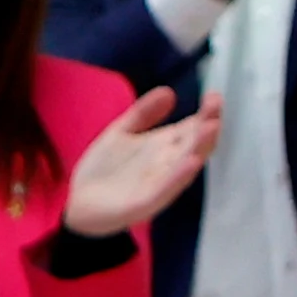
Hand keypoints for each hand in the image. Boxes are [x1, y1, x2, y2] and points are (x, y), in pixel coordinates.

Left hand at [65, 85, 221, 238]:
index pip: (193, 126)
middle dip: (208, 125)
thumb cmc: (105, 169)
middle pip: (195, 141)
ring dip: (200, 146)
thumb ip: (143, 113)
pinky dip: (179, 176)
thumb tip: (168, 91)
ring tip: (212, 127)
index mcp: (165, 145)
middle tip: (216, 106)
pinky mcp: (147, 202)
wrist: (79, 206)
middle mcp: (168, 162)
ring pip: (187, 164)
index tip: (213, 94)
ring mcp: (160, 182)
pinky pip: (167, 189)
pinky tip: (191, 162)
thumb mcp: (121, 133)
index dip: (205, 112)